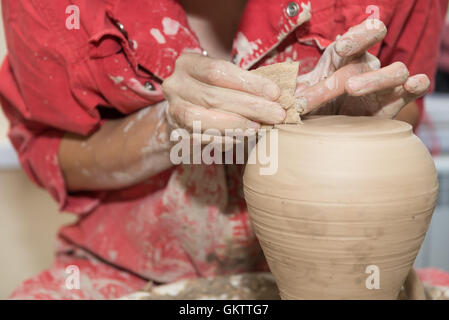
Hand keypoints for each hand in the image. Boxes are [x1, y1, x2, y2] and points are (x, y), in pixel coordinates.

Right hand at [162, 53, 285, 132]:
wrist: (184, 107)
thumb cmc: (213, 88)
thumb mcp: (224, 76)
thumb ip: (245, 82)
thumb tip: (277, 95)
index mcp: (187, 63)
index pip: (219, 71)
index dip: (249, 83)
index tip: (275, 93)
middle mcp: (175, 85)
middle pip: (213, 97)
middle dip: (250, 107)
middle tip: (276, 115)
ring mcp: (172, 111)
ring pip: (202, 120)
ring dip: (235, 125)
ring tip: (259, 127)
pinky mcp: (176, 133)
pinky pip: (200, 138)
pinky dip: (224, 139)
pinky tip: (242, 137)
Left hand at [294, 19, 429, 117]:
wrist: (332, 127)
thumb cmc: (317, 105)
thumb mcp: (302, 94)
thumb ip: (291, 92)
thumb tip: (272, 96)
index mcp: (344, 57)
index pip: (356, 37)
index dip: (354, 38)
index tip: (341, 47)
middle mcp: (366, 66)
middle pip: (366, 62)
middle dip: (347, 77)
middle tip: (342, 88)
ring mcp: (383, 82)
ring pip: (395, 70)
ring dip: (377, 79)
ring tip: (355, 90)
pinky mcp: (395, 101)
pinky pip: (415, 87)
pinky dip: (417, 84)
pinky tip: (413, 85)